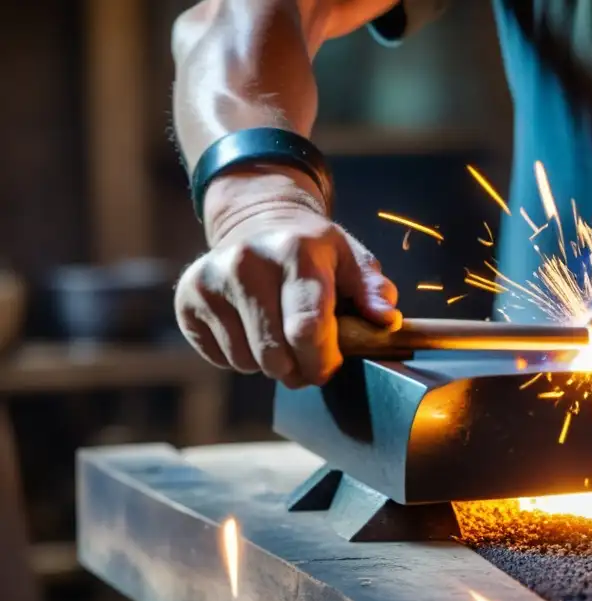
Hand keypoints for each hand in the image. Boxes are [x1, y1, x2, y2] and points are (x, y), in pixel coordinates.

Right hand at [175, 171, 399, 387]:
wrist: (258, 221)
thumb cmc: (314, 252)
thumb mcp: (352, 260)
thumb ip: (373, 291)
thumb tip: (386, 320)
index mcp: (295, 252)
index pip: (306, 329)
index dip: (322, 361)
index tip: (330, 365)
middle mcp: (246, 261)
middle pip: (275, 355)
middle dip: (299, 370)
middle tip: (307, 358)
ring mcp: (211, 279)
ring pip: (247, 363)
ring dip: (270, 363)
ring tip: (279, 334)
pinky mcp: (187, 298)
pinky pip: (222, 359)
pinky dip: (242, 357)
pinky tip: (251, 328)